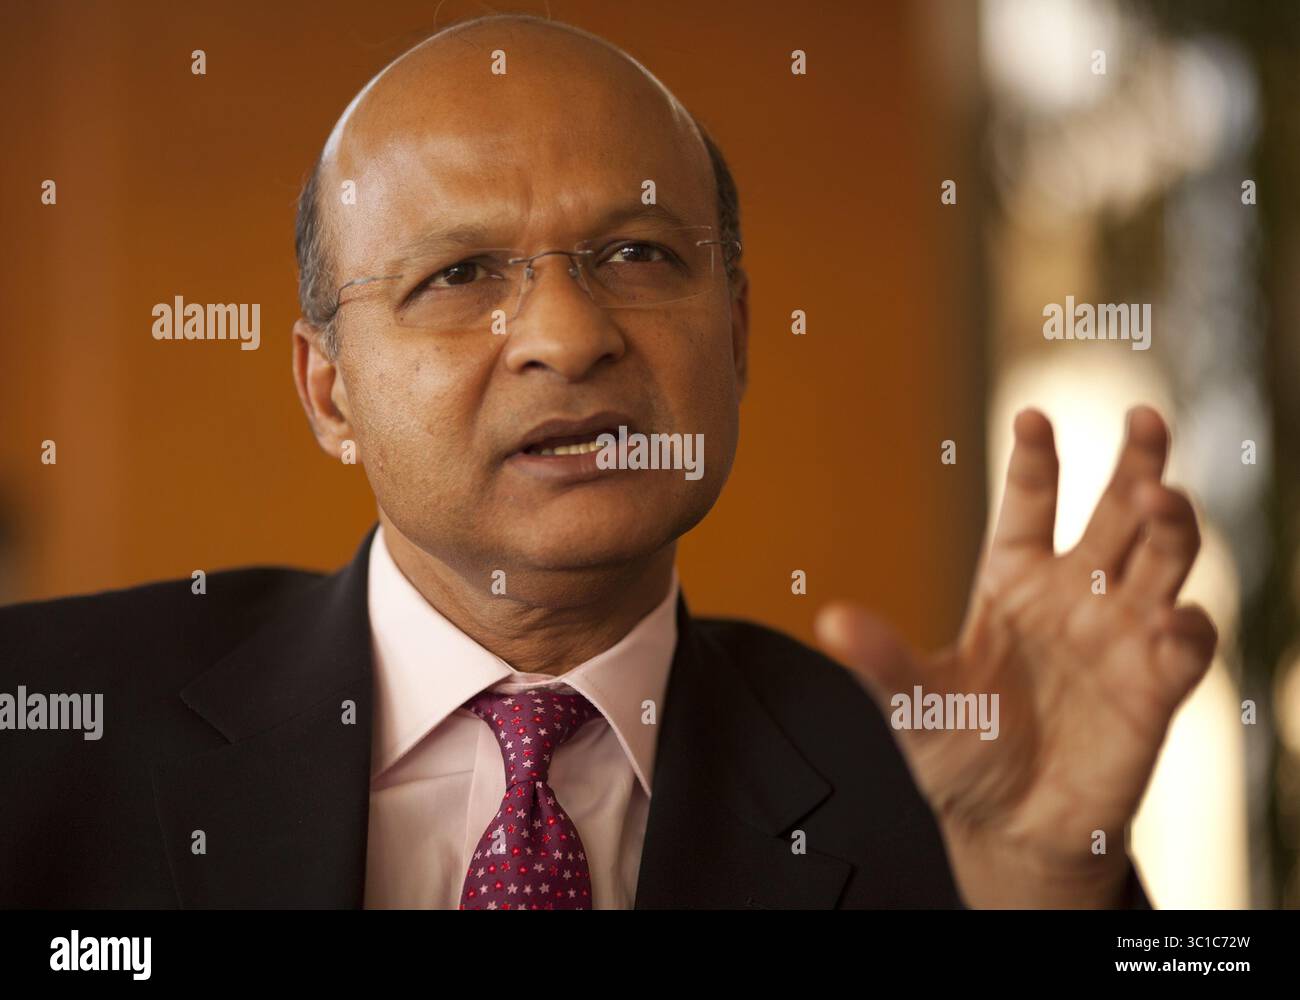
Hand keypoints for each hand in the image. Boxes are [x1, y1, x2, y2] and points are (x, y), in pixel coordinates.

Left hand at [815, 406, 1216, 906]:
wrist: (1006, 828)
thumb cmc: (957, 751)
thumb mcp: (913, 702)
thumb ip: (883, 659)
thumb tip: (829, 620)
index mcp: (1013, 580)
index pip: (1030, 502)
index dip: (1035, 459)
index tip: (1033, 415)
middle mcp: (1075, 594)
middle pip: (1116, 511)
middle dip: (1135, 463)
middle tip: (1143, 422)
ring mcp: (1120, 635)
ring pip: (1163, 558)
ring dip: (1170, 525)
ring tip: (1161, 496)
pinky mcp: (1155, 687)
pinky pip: (1185, 643)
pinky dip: (1186, 628)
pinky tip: (1170, 621)